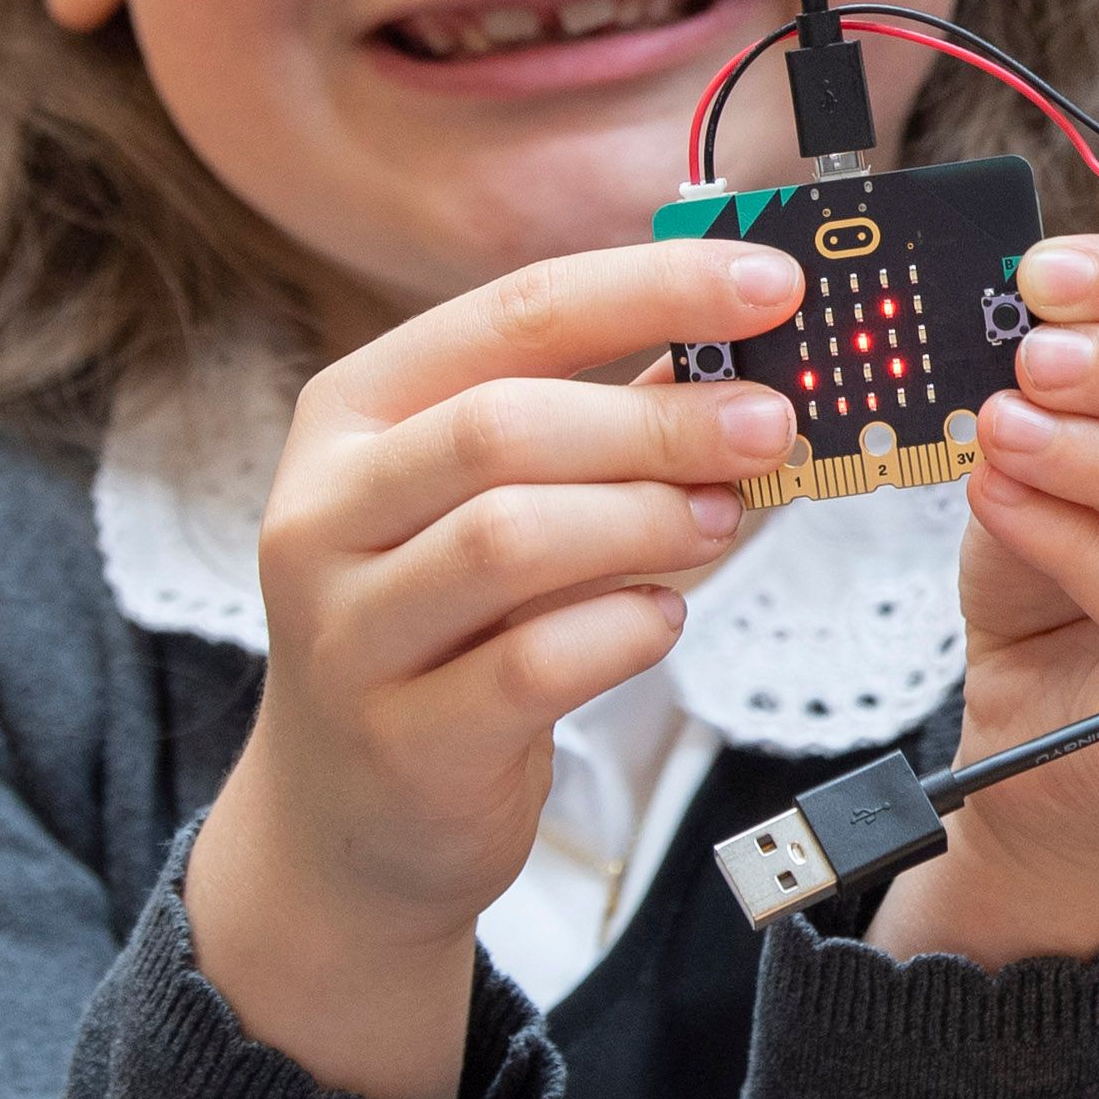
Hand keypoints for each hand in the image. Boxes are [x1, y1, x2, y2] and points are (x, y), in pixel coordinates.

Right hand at [185, 238, 798, 1098]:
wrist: (353, 816)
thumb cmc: (450, 629)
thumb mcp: (504, 503)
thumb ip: (612, 425)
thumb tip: (754, 352)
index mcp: (354, 415)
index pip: (513, 313)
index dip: (653, 288)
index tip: (772, 283)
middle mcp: (326, 511)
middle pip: (503, 427)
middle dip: (660, 420)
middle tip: (772, 425)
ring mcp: (348, 631)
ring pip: (509, 538)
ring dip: (645, 519)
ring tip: (719, 522)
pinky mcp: (399, 739)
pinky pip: (532, 664)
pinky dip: (623, 629)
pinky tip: (659, 619)